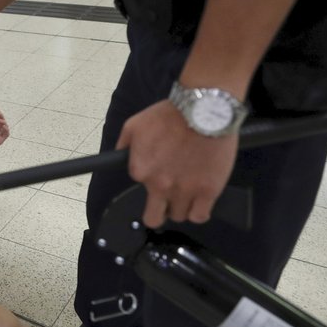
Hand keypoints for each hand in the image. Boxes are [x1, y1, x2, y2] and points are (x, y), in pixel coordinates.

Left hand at [117, 100, 237, 228]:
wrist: (204, 109)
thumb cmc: (171, 114)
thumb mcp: (135, 124)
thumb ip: (123, 144)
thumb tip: (119, 156)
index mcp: (140, 170)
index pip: (141, 185)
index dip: (150, 178)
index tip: (159, 171)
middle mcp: (159, 185)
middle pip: (154, 217)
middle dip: (159, 211)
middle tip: (167, 201)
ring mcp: (184, 191)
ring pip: (179, 216)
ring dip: (181, 207)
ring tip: (188, 193)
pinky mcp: (208, 191)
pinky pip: (199, 216)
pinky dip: (198, 212)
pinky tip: (200, 202)